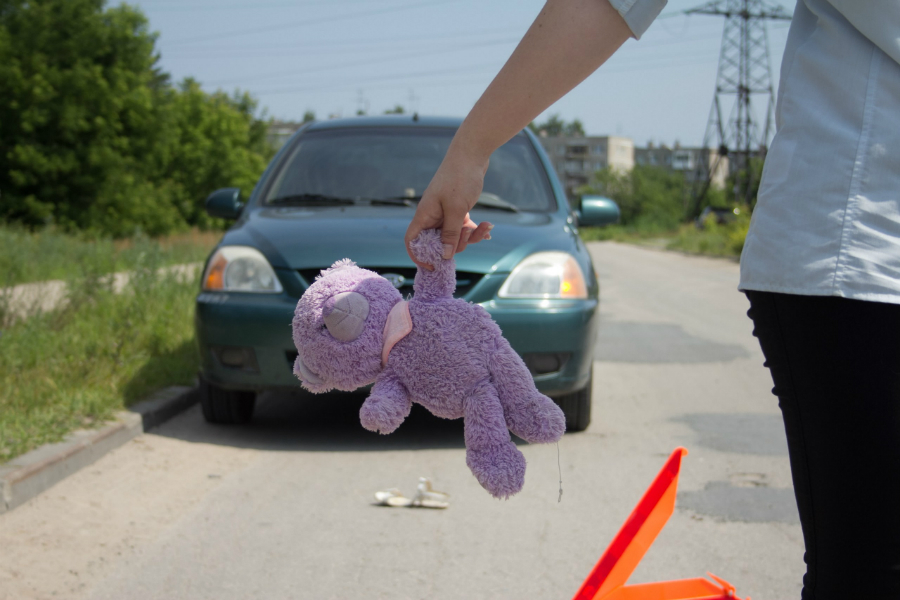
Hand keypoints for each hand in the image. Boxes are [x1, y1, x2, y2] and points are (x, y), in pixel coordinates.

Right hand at [405, 146, 492, 268]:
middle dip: (456, 245)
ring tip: (486, 227)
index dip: (418, 255)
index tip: (433, 266)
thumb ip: (450, 234)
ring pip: (454, 237)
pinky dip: (475, 230)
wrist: (472, 154)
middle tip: (470, 234)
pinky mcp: (457, 210)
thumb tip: (443, 256)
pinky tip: (488, 226)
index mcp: (425, 215)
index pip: (413, 241)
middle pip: (438, 242)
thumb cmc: (460, 177)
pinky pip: (463, 228)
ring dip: (471, 236)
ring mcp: (445, 213)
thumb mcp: (456, 209)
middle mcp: (432, 216)